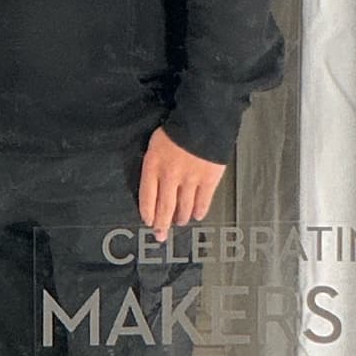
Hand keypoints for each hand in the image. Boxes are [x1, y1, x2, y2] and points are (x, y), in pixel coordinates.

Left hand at [138, 127, 225, 242]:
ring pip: (183, 207)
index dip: (147, 212)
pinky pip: (203, 201)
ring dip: (180, 217)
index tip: (147, 221)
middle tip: (160, 235)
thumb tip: (155, 184)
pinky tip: (196, 215)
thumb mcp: (155, 144)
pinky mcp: (208, 180)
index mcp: (154, 165)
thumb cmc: (177, 129)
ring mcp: (190, 180)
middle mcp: (170, 176)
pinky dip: (199, 211)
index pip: (147, 196)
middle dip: (162, 224)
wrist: (202, 119)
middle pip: (165, 207)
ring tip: (179, 222)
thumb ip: (154, 165)